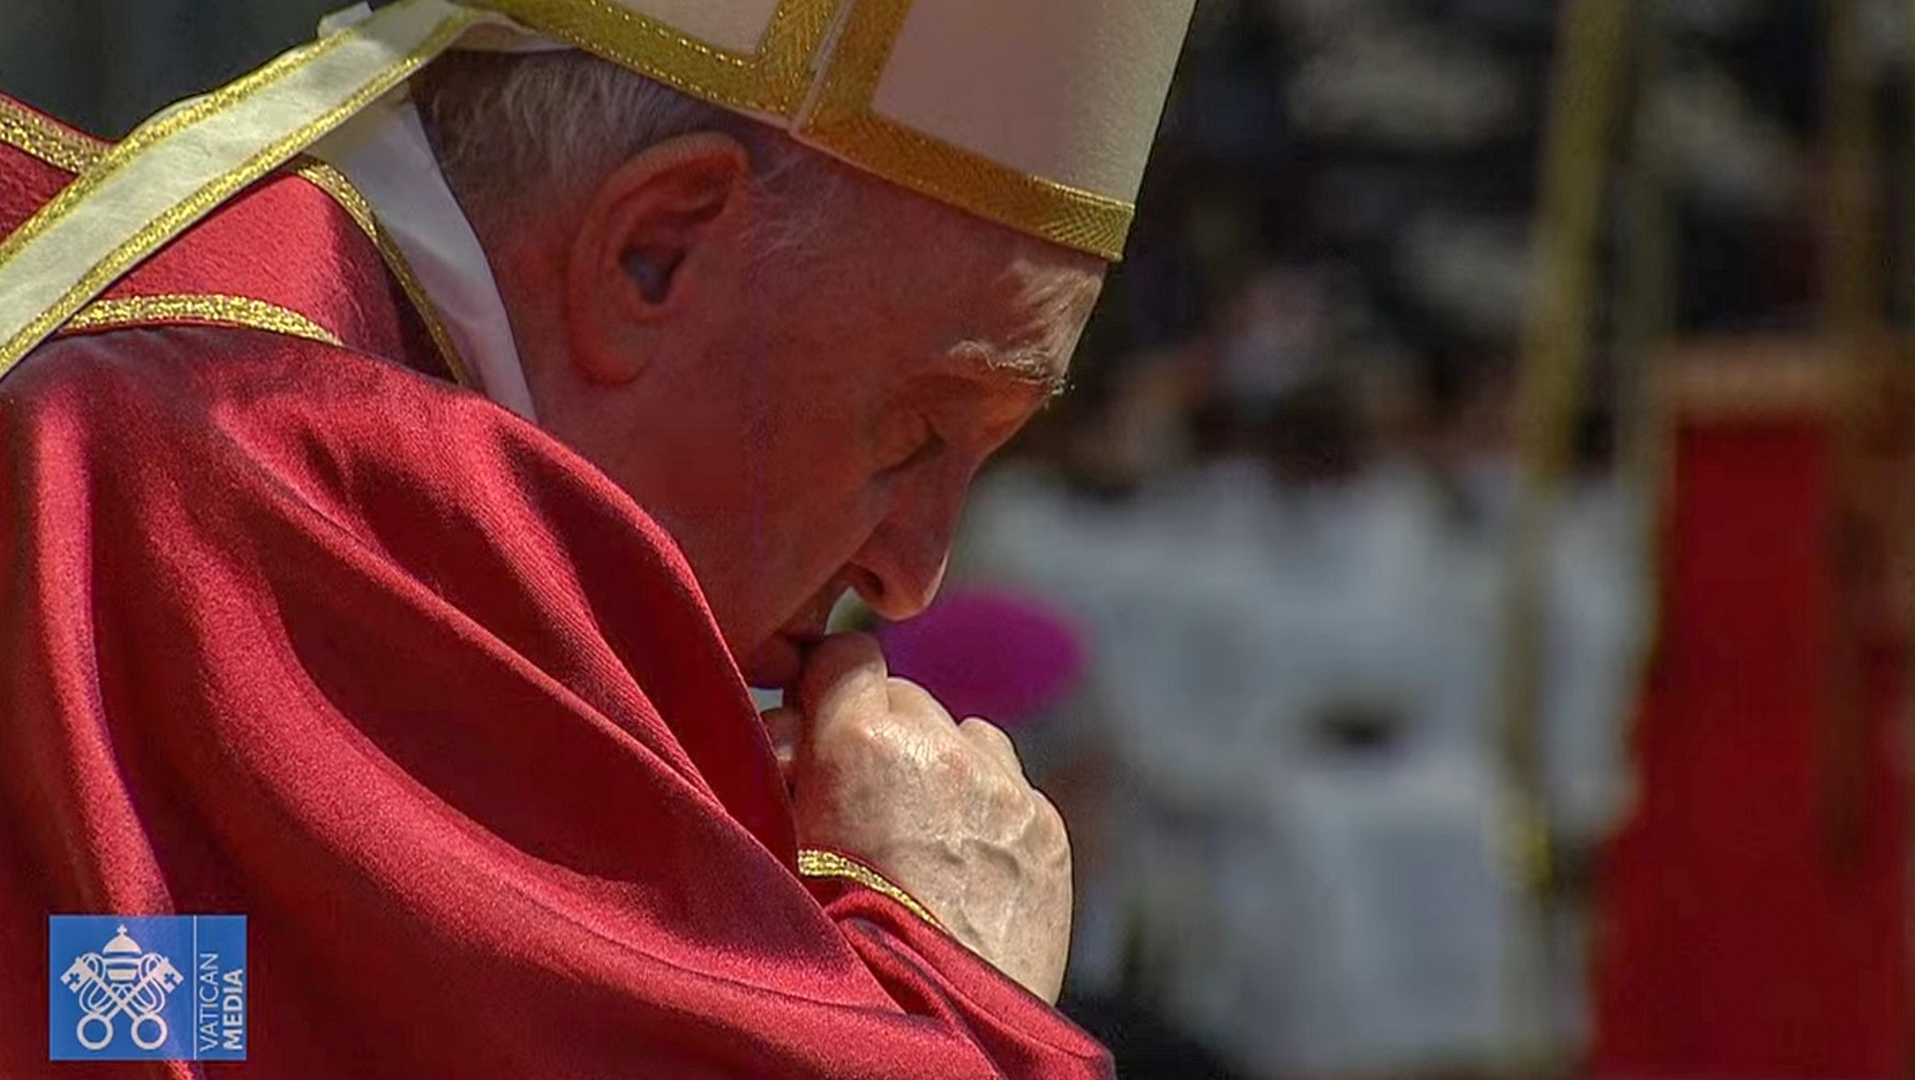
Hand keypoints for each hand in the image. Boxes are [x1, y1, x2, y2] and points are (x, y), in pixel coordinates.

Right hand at [769, 633, 1072, 1001]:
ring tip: (920, 837)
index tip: (816, 725)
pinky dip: (989, 815)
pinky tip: (965, 871)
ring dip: (944, 768)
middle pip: (907, 699)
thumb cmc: (830, 942)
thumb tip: (788, 734)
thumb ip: (784, 773)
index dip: (829, 690)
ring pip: (969, 737)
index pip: (845, 656)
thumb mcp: (776, 840)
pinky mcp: (1048, 831)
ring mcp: (1006, 789)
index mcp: (862, 739)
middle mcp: (942, 748)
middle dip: (883, 735)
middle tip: (862, 800)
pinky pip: (1012, 790)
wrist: (927, 1022)